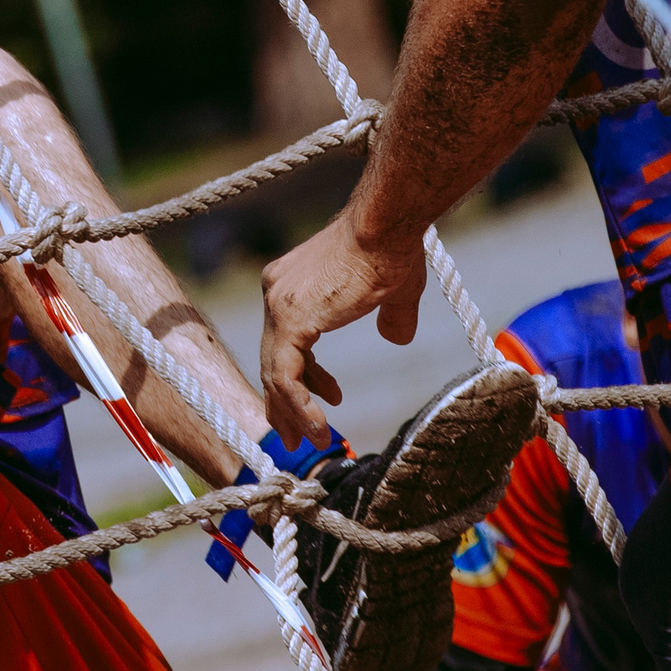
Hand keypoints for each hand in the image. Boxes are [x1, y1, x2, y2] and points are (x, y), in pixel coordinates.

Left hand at [258, 214, 423, 443]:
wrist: (385, 227)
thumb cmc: (392, 250)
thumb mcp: (392, 292)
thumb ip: (391, 316)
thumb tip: (397, 338)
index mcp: (290, 286)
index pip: (286, 341)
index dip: (306, 374)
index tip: (330, 397)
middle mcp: (276, 293)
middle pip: (273, 358)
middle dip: (286, 401)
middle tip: (299, 434)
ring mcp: (278, 305)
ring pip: (273, 372)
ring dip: (290, 413)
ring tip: (308, 442)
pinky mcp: (289, 320)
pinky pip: (283, 375)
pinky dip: (298, 405)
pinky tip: (318, 428)